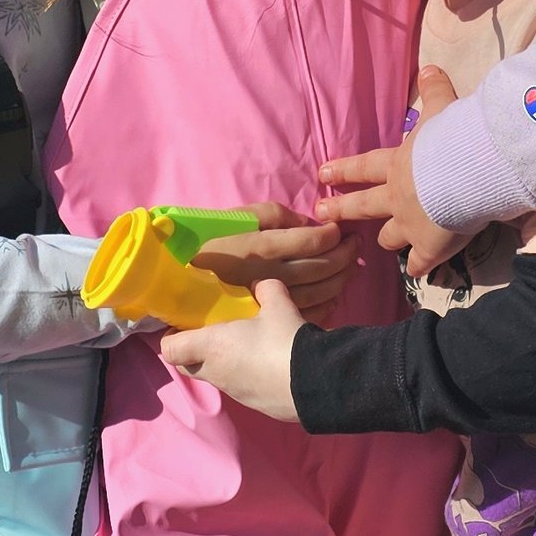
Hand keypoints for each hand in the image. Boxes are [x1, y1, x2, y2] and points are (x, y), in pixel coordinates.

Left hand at [163, 281, 308, 420]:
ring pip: (216, 377)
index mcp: (212, 347)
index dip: (172, 337)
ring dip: (223, 363)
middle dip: (193, 351)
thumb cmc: (286, 340)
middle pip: (187, 367)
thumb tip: (261, 283)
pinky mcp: (254, 405)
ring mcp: (234, 393)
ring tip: (247, 346)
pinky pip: (240, 388)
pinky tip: (268, 364)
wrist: (318, 382)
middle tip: (213, 332)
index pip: (170, 350)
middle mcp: (216, 373)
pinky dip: (246, 376)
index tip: (185, 324)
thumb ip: (266, 290)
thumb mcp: (279, 305)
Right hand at [189, 207, 356, 326]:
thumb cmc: (214, 239)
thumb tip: (311, 223)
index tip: (341, 229)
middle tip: (355, 244)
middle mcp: (266, 276)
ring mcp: (267, 302)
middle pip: (319, 268)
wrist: (180, 277)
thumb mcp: (242, 216)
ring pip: (317, 293)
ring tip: (350, 266)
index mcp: (260, 248)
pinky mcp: (267, 319)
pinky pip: (305, 314)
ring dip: (340, 278)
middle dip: (344, 255)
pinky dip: (327, 304)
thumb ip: (277, 215)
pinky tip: (334, 293)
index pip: (310, 241)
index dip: (333, 235)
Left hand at [317, 67, 460, 277]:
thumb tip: (428, 68)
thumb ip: (434, 91)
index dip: (343, 170)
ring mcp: (410, 224)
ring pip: (389, 236)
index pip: (363, 166)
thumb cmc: (454, 137)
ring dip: (386, 238)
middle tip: (322, 213)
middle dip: (342, 209)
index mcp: (397, 163)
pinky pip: (420, 262)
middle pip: (363, 205)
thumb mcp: (442, 108)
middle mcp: (397, 196)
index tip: (322, 174)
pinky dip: (420, 266)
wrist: (469, 171)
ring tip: (380, 243)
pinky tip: (418, 272)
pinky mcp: (429, 247)